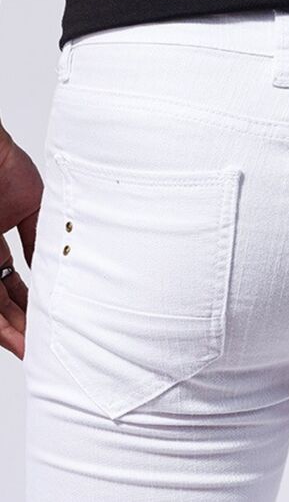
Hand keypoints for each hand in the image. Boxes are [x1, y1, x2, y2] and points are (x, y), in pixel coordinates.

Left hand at [0, 119, 42, 358]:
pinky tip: (16, 333)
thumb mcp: (33, 210)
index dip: (30, 305)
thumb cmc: (6, 168)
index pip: (14, 284)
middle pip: (3, 300)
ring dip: (11, 328)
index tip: (47, 322)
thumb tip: (53, 268)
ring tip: (31, 348)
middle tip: (39, 346)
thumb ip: (38, 242)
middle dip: (21, 325)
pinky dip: (1, 319)